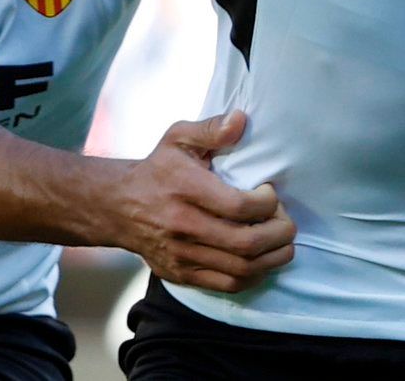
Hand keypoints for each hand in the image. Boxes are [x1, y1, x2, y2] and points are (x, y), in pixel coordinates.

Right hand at [109, 111, 295, 292]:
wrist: (116, 207)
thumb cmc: (157, 168)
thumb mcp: (178, 138)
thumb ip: (210, 129)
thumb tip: (241, 120)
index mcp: (186, 189)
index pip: (240, 207)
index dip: (267, 203)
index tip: (270, 193)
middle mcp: (184, 225)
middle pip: (246, 243)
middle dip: (279, 234)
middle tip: (287, 222)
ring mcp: (182, 254)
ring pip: (241, 269)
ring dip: (273, 258)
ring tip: (283, 242)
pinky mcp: (182, 274)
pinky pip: (227, 284)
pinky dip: (254, 276)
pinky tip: (263, 260)